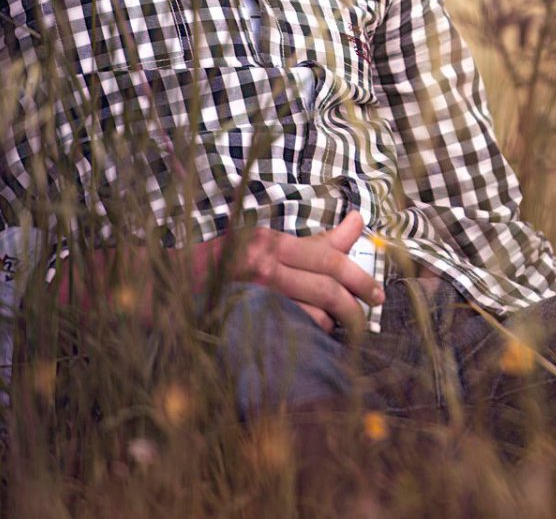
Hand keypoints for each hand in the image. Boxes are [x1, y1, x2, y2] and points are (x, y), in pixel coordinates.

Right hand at [225, 212, 385, 333]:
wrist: (178, 283)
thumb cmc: (230, 258)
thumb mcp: (271, 241)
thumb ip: (319, 240)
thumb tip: (359, 220)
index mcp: (273, 244)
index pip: (329, 261)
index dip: (359, 278)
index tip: (377, 292)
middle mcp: (265, 269)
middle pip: (326, 290)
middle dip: (355, 305)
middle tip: (369, 314)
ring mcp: (256, 298)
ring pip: (312, 316)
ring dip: (333, 323)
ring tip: (340, 323)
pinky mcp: (249, 322)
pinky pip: (292, 333)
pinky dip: (309, 335)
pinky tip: (316, 334)